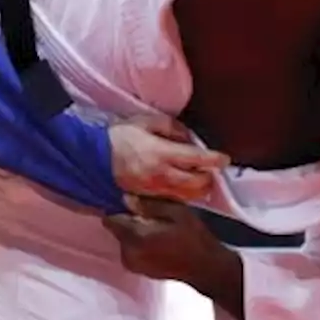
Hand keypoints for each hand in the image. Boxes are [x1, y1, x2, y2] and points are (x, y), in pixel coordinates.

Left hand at [102, 195, 225, 281]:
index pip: (110, 220)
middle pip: (117, 230)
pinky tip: (157, 239)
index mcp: (136, 238)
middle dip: (128, 220)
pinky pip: (131, 250)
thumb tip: (125, 198)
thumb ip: (149, 205)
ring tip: (155, 226)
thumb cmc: (194, 238)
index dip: (116, 208)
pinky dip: (139, 243)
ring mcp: (132, 264)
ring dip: (134, 232)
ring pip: (124, 239)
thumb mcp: (177, 212)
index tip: (128, 201)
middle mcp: (128, 253)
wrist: (207, 269)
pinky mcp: (139, 270)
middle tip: (148, 213)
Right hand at [108, 116, 228, 200]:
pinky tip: (183, 184)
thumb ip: (171, 127)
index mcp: (162, 153)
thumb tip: (189, 138)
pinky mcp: (149, 196)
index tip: (225, 159)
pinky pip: (174, 198)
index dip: (215, 160)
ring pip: (188, 196)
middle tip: (211, 169)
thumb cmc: (119, 135)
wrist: (93, 157)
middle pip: (197, 184)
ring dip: (199, 188)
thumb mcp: (145, 121)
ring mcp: (155, 188)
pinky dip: (184, 193)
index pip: (197, 159)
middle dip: (209, 178)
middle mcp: (162, 174)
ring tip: (200, 178)